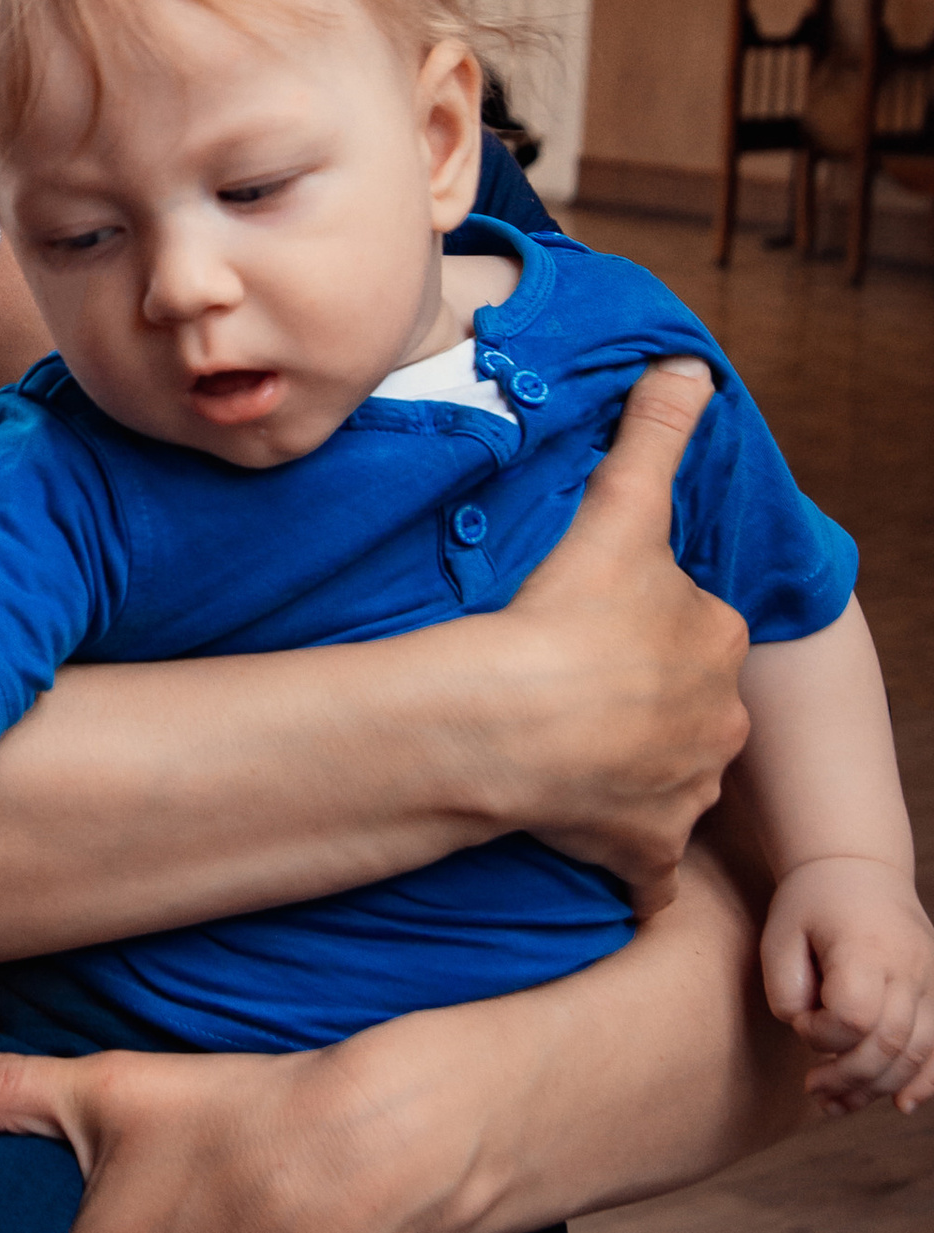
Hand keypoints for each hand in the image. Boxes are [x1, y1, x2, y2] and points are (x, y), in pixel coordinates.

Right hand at [486, 360, 747, 909]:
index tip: (594, 622)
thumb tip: (690, 363)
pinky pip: (646, 869)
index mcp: (716, 641)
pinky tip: (590, 845)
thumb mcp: (619, 506)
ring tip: (570, 756)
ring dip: (637, 775)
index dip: (646, 623)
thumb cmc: (567, 614)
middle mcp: (717, 723)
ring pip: (672, 781)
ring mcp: (682, 794)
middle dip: (649, 703)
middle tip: (576, 687)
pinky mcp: (645, 854)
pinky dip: (629, 864)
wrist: (515, 724)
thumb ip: (655, 433)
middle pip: (689, 707)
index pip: (694, 627)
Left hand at [760, 857, 933, 1113]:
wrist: (859, 869)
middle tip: (813, 1087)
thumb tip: (809, 1034)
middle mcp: (909, 967)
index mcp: (866, 948)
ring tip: (836, 1102)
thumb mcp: (779, 934)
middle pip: (889, 1044)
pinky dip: (925, 1080)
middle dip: (847, 1077)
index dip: (821, 1034)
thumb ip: (785, 989)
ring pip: (918, 1054)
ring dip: (877, 1088)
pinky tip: (900, 1104)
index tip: (800, 1020)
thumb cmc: (811, 904)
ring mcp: (931, 981)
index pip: (854, 1016)